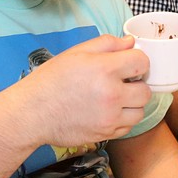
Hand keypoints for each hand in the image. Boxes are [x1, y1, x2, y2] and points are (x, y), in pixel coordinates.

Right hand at [7, 35, 154, 147]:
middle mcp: (112, 96)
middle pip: (146, 91)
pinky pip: (127, 128)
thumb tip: (131, 42)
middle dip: (137, 85)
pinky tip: (107, 112)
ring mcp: (109, 119)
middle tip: (122, 82)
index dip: (138, 61)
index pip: (142, 62)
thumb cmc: (51, 80)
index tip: (129, 64)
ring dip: (132, 104)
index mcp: (105, 70)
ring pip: (140, 112)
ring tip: (115, 98)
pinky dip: (122, 120)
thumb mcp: (76, 53)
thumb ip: (107, 44)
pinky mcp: (105, 135)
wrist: (31, 113)